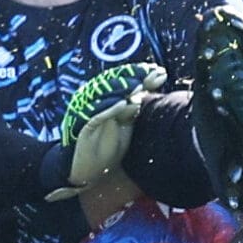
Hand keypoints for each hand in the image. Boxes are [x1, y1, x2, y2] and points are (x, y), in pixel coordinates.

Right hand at [46, 63, 166, 200]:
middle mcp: (99, 102)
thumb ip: (134, 111)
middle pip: (117, 84)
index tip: (160, 72)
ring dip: (122, 88)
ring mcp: (89, 112)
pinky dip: (108, 108)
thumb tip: (146, 92)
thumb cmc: (107, 148)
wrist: (87, 170)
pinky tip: (122, 103)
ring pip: (105, 96)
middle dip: (136, 77)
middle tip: (153, 73)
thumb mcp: (126, 127)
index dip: (142, 76)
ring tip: (140, 84)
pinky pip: (95, 115)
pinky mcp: (83, 126)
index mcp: (110, 101)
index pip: (125, 82)